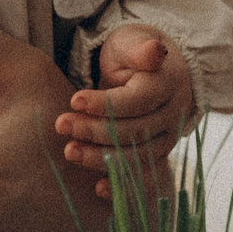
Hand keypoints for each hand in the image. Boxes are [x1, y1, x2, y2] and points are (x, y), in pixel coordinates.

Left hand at [55, 24, 192, 181]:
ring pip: (137, 157)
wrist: (152, 71)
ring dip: (101, 158)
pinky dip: (124, 187)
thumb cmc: (133, 53)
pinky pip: (144, 178)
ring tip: (69, 151)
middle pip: (134, 131)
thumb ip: (140, 49)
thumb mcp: (133, 42)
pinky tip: (99, 189)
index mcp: (166, 85)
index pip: (137, 100)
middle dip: (95, 131)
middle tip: (61, 124)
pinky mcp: (156, 156)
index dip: (106, 103)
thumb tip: (155, 52)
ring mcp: (166, 140)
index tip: (74, 99)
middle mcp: (171, 116)